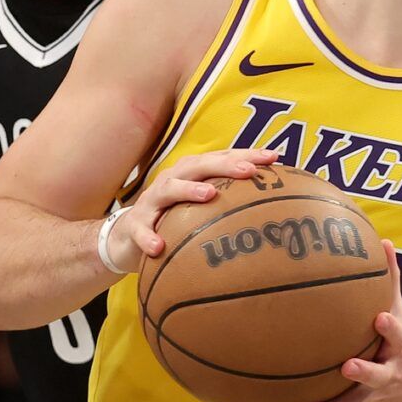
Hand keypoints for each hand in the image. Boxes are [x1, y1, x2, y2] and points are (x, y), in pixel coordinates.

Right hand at [105, 148, 281, 271]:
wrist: (126, 237)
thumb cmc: (172, 220)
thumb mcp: (199, 210)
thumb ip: (228, 206)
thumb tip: (273, 212)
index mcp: (191, 175)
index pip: (221, 159)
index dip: (247, 155)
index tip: (275, 157)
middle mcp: (172, 181)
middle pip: (198, 166)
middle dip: (225, 165)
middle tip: (249, 171)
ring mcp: (151, 202)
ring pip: (168, 190)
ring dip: (189, 190)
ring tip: (209, 195)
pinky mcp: (134, 225)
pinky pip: (141, 230)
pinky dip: (149, 237)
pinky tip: (160, 247)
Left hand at [274, 240, 401, 401]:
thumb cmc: (401, 344)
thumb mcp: (401, 314)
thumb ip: (391, 281)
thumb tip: (383, 241)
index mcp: (398, 347)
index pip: (398, 337)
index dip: (390, 328)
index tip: (379, 318)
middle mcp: (388, 373)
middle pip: (379, 374)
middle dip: (365, 371)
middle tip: (349, 365)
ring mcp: (372, 395)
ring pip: (352, 400)